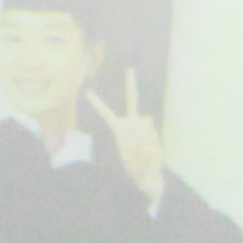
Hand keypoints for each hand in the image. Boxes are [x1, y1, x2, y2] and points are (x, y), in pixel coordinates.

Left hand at [97, 68, 168, 204]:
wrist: (148, 173)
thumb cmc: (135, 167)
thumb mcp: (130, 159)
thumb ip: (138, 140)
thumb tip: (150, 121)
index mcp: (119, 129)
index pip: (106, 113)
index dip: (97, 103)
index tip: (87, 92)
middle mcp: (132, 123)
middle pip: (132, 99)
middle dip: (131, 83)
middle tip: (130, 68)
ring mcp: (144, 126)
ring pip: (147, 123)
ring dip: (144, 136)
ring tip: (142, 150)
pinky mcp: (154, 131)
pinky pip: (153, 133)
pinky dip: (151, 143)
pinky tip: (149, 151)